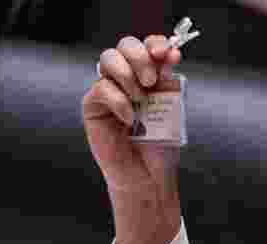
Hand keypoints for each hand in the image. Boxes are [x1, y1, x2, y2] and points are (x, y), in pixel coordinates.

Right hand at [84, 35, 181, 191]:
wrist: (149, 177)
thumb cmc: (161, 146)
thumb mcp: (173, 110)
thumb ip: (169, 82)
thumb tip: (172, 55)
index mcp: (149, 76)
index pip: (148, 47)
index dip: (156, 44)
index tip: (168, 54)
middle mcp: (127, 79)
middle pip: (125, 45)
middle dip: (140, 56)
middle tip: (151, 81)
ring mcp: (109, 90)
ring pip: (108, 58)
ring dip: (127, 74)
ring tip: (141, 99)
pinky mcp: (93, 106)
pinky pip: (102, 88)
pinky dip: (119, 101)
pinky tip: (130, 119)